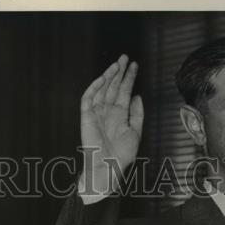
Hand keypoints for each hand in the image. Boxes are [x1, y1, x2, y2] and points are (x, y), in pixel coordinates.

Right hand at [78, 55, 143, 200]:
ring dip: (108, 76)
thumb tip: (137, 96)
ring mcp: (96, 113)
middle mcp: (107, 111)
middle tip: (125, 57)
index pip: (123, 92)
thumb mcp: (135, 132)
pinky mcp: (86, 117)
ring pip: (101, 89)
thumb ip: (137, 114)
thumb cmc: (121, 155)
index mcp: (119, 115)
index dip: (128, 78)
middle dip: (118, 72)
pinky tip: (103, 78)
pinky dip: (94, 88)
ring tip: (117, 64)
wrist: (108, 167)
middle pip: (113, 87)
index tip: (134, 65)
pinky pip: (88, 98)